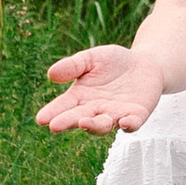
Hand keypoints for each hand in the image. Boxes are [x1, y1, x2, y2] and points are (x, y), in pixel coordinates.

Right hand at [38, 44, 165, 134]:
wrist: (144, 64)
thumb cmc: (113, 62)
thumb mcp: (91, 58)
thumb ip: (73, 66)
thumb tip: (51, 74)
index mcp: (81, 97)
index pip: (64, 107)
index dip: (52, 113)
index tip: (41, 119)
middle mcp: (96, 110)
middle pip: (80, 119)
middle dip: (68, 122)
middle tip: (55, 126)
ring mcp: (116, 115)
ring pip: (103, 125)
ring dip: (94, 126)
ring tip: (84, 122)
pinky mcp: (137, 115)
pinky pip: (132, 124)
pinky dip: (128, 125)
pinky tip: (123, 122)